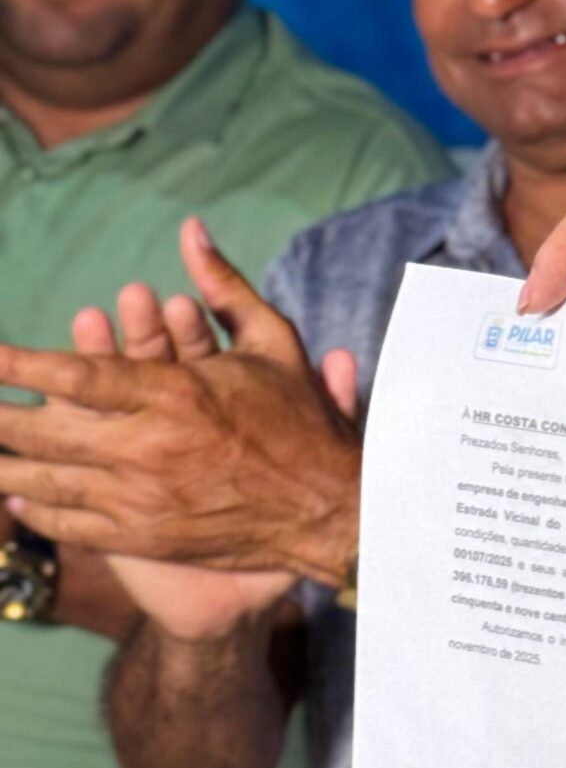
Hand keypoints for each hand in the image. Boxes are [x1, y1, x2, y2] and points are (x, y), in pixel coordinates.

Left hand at [0, 218, 361, 582]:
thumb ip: (223, 286)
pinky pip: (73, 525)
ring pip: (46, 482)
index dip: (19, 364)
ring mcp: (142, 499)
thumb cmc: (302, 421)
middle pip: (44, 430)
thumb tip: (192, 229)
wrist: (330, 511)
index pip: (76, 374)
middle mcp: (147, 448)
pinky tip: (16, 498)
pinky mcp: (147, 538)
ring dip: (1, 466)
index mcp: (174, 395)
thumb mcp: (273, 342)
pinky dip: (37, 511)